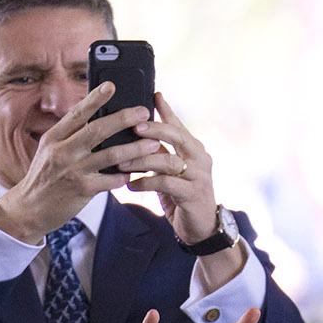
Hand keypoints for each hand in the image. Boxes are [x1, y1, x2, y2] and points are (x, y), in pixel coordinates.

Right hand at [0, 85, 172, 243]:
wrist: (29, 208)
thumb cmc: (46, 176)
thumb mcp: (51, 150)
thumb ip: (71, 136)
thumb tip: (98, 117)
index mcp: (54, 137)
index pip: (77, 114)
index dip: (94, 99)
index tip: (111, 86)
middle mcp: (62, 151)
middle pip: (97, 130)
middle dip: (123, 119)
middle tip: (144, 112)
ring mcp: (72, 170)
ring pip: (110, 155)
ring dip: (135, 149)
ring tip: (153, 144)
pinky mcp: (82, 189)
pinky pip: (111, 180)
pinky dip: (126, 175)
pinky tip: (138, 172)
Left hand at [122, 92, 221, 245]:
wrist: (201, 227)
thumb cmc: (181, 194)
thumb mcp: (170, 170)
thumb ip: (160, 152)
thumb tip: (136, 133)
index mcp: (194, 149)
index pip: (178, 124)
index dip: (166, 109)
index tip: (153, 94)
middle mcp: (200, 158)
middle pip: (177, 136)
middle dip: (154, 129)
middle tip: (134, 126)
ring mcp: (199, 176)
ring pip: (168, 160)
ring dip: (141, 160)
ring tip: (120, 161)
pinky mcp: (193, 194)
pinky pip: (165, 183)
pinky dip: (144, 182)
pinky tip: (129, 184)